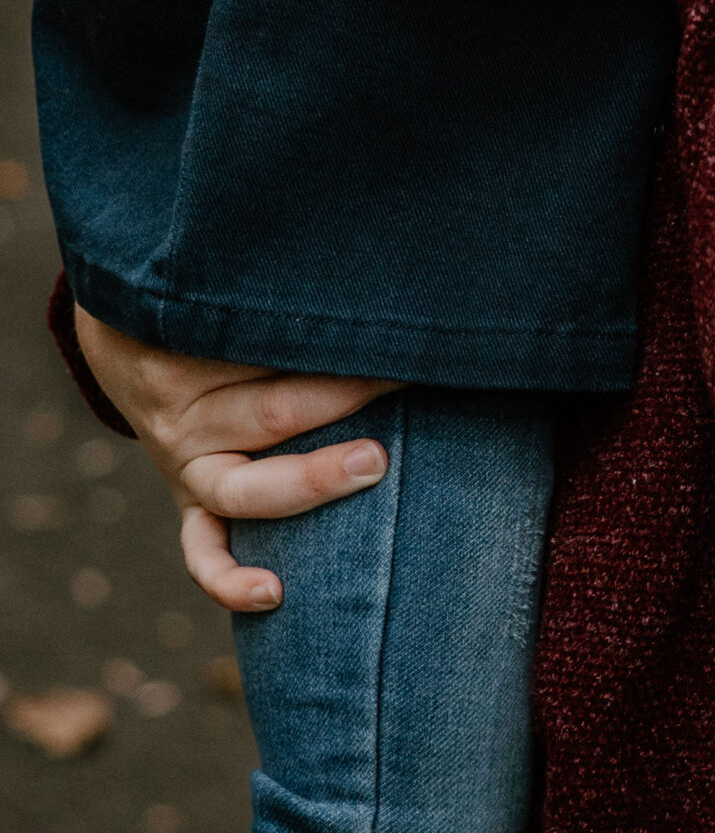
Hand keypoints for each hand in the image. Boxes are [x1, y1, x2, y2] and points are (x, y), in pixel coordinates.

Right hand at [74, 305, 396, 612]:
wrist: (134, 348)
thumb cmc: (214, 318)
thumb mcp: (235, 300)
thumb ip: (288, 305)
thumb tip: (375, 296)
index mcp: (198, 353)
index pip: (273, 347)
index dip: (339, 341)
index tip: (399, 334)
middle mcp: (190, 418)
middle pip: (270, 412)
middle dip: (343, 398)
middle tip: (404, 381)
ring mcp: (187, 470)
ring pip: (243, 489)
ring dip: (312, 480)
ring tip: (372, 464)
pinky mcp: (192, 507)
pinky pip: (203, 554)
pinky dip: (231, 581)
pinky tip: (274, 594)